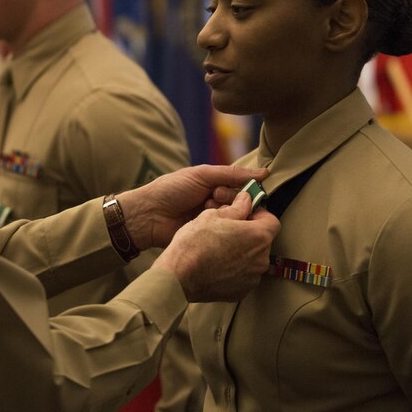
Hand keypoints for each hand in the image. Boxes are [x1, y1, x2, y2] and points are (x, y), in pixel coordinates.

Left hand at [116, 165, 267, 249]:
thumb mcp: (202, 175)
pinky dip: (220, 229)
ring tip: (204, 211)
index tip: (222, 191)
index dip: (240, 190)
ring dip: (223, 215)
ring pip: (235, 219)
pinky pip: (225, 234)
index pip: (243, 188)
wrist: (148, 216)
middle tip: (211, 200)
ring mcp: (215, 222)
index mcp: (217, 186)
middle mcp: (219, 204)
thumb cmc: (171, 190)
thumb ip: (231, 174)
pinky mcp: (210, 238)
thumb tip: (264, 173)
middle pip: (241, 204)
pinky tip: (210, 226)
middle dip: (229, 202)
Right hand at [153, 191, 279, 301]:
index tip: (245, 214)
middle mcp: (261, 260)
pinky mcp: (241, 291)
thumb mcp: (213, 215)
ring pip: (253, 259)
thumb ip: (237, 207)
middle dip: (249, 234)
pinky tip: (217, 264)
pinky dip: (235, 269)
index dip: (259, 215)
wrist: (179, 276)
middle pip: (262, 241)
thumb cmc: (195, 242)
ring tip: (220, 248)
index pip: (272, 221)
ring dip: (243, 252)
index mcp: (258, 236)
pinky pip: (243, 275)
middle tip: (229, 230)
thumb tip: (246, 200)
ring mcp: (252, 278)